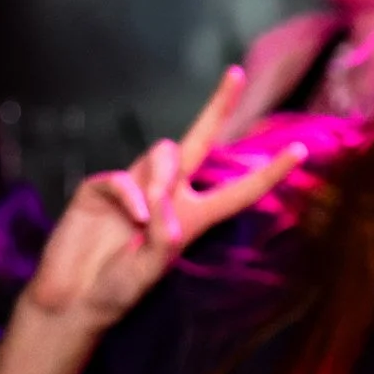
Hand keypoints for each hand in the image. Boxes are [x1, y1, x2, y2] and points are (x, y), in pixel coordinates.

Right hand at [26, 67, 304, 331]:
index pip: (240, 190)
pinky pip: (123, 176)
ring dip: (164, 176)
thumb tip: (165, 201)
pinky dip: (130, 193)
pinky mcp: (101, 189)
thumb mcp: (150, 270)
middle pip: (199, 142)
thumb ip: (163, 237)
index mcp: (194, 217)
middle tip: (238, 74)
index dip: (269, 171)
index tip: (301, 149)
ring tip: (148, 215)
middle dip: (218, 107)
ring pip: (164, 152)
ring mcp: (134, 188)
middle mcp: (168, 195)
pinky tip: (131, 216)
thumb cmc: (117, 290)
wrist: (71, 299)